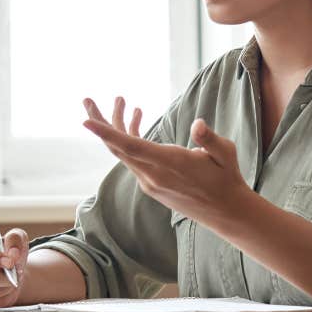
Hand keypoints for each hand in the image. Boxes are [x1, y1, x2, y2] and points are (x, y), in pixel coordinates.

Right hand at [0, 228, 28, 306]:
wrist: (9, 271)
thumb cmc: (8, 251)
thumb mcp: (15, 238)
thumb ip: (15, 240)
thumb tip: (13, 254)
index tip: (10, 261)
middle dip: (5, 276)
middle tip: (17, 272)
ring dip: (7, 286)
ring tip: (13, 279)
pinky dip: (5, 297)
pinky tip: (7, 289)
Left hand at [82, 96, 250, 229]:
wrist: (225, 211)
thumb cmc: (226, 178)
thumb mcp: (225, 153)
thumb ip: (209, 139)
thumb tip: (197, 124)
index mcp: (168, 163)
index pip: (129, 146)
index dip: (106, 132)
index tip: (86, 121)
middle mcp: (152, 174)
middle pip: (116, 146)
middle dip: (100, 121)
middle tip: (87, 100)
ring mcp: (149, 180)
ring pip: (123, 151)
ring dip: (117, 126)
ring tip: (122, 100)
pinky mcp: (151, 183)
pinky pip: (133, 157)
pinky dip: (130, 137)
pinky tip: (136, 117)